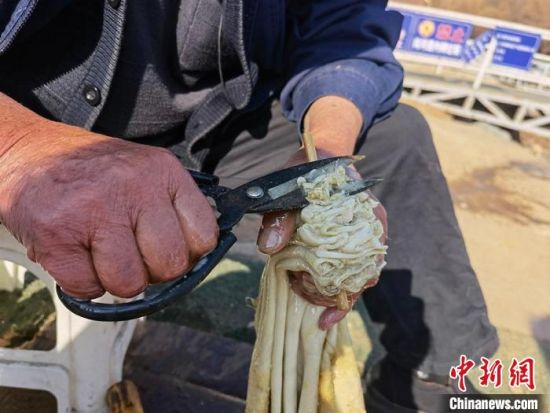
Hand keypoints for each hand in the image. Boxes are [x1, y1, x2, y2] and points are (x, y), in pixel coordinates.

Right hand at [0, 120, 217, 298]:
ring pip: (130, 284)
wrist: (28, 150)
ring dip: (115, 279)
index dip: (187, 254)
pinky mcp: (57, 233)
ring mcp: (94, 209)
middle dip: (152, 271)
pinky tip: (76, 256)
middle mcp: (134, 187)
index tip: (168, 251)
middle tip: (132, 255)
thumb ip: (171, 207)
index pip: (204, 236)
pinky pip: (88, 288)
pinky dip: (82, 282)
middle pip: (170, 265)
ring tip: (100, 253)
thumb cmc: (92, 170)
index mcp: (163, 171)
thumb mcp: (144, 171)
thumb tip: (194, 258)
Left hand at [257, 148, 386, 329]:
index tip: (326, 316)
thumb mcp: (292, 188)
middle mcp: (370, 231)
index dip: (348, 296)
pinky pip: (343, 265)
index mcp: (367, 218)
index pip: (367, 266)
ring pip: (352, 274)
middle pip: (361, 277)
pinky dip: (329, 278)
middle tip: (316, 317)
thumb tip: (268, 248)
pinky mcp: (346, 238)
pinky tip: (310, 286)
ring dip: (333, 291)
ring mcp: (359, 236)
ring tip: (310, 304)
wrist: (320, 152)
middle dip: (338, 300)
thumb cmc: (311, 169)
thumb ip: (281, 216)